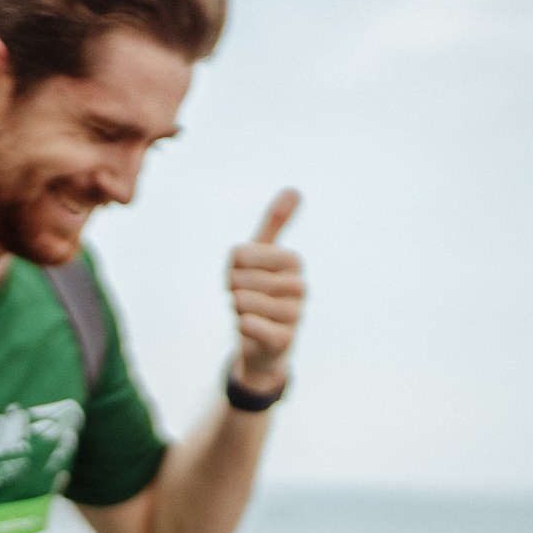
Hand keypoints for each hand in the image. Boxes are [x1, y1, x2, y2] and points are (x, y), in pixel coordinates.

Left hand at [228, 189, 304, 392]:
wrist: (264, 342)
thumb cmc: (261, 291)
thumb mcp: (263, 254)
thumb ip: (274, 223)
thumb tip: (294, 189)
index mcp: (293, 263)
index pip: (249, 252)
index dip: (236, 263)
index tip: (239, 271)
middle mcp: (299, 287)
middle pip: (243, 278)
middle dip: (233, 287)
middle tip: (241, 294)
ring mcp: (294, 315)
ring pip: (245, 302)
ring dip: (236, 307)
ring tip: (245, 310)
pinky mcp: (284, 340)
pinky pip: (253, 326)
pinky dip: (243, 325)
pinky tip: (248, 325)